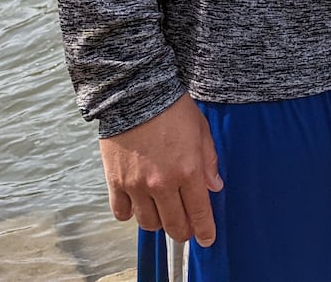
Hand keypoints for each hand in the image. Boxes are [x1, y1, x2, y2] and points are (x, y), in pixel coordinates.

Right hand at [100, 96, 223, 245]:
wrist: (137, 92)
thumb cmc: (172, 108)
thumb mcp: (201, 130)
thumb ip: (209, 161)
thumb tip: (215, 186)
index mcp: (187, 171)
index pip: (199, 213)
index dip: (205, 231)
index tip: (206, 239)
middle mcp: (162, 184)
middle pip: (174, 225)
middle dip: (183, 231)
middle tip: (186, 228)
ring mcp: (136, 185)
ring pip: (148, 223)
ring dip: (158, 221)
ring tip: (162, 209)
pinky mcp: (115, 181)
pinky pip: (121, 213)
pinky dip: (130, 213)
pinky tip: (137, 203)